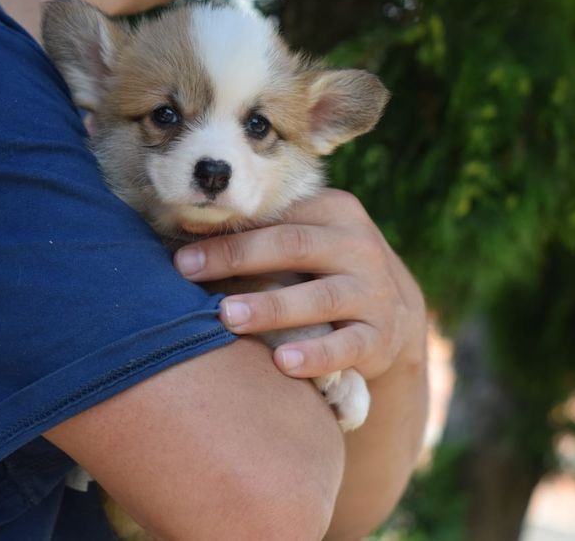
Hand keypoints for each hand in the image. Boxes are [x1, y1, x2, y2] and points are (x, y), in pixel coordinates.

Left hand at [173, 189, 426, 380]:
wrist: (393, 311)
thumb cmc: (325, 268)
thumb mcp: (307, 240)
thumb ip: (264, 233)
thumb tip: (185, 232)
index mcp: (334, 211)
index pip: (275, 217)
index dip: (227, 233)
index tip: (181, 251)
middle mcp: (358, 246)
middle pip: (293, 246)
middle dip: (237, 258)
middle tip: (188, 273)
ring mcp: (373, 292)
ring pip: (319, 298)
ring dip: (271, 307)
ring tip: (228, 317)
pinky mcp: (380, 336)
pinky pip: (347, 346)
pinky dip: (315, 356)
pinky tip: (282, 363)